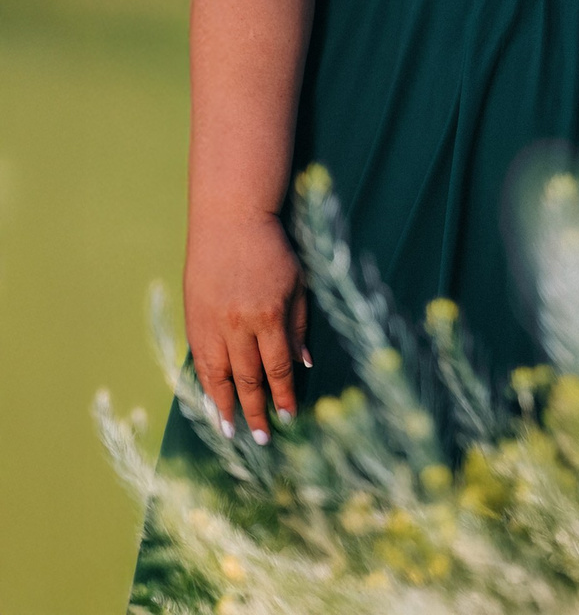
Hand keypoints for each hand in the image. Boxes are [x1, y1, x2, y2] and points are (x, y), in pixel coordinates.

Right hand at [183, 208, 308, 443]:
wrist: (230, 221)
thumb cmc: (273, 250)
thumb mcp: (298, 284)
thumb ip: (299, 325)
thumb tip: (304, 364)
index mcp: (268, 315)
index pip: (277, 367)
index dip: (283, 395)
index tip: (289, 417)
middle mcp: (237, 325)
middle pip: (246, 378)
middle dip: (255, 410)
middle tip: (261, 438)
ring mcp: (211, 323)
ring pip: (217, 375)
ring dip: (224, 406)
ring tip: (230, 431)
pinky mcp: (193, 319)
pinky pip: (199, 360)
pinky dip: (204, 383)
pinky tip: (209, 401)